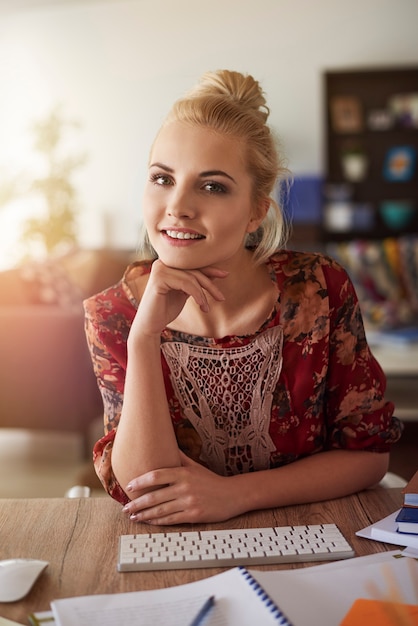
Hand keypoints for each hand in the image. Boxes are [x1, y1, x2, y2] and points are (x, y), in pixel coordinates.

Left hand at [122, 453, 241, 524]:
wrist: (232, 495)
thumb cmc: (211, 480)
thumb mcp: (195, 466)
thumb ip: (179, 457)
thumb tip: (166, 444)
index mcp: (183, 473)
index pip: (156, 475)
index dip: (141, 481)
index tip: (129, 486)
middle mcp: (185, 487)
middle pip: (155, 496)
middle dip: (137, 503)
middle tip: (126, 507)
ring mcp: (189, 502)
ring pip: (161, 510)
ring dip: (144, 514)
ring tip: (133, 516)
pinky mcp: (194, 515)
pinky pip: (171, 519)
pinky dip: (158, 521)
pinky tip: (149, 521)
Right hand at [131, 260, 227, 337]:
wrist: (150, 325)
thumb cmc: (166, 310)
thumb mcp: (184, 293)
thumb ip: (195, 283)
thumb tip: (215, 274)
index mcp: (168, 264)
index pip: (193, 265)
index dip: (210, 270)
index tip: (225, 275)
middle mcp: (162, 263)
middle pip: (194, 270)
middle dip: (210, 284)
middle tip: (221, 298)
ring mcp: (160, 268)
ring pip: (191, 277)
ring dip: (203, 294)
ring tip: (206, 308)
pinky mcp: (159, 277)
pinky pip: (186, 283)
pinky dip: (197, 295)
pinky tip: (202, 306)